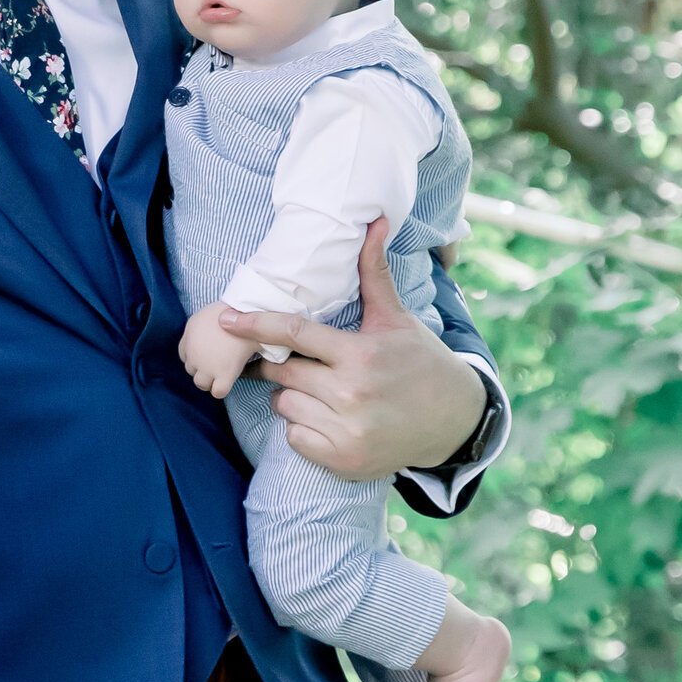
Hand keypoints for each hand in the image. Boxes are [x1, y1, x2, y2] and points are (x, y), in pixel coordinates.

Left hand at [179, 303, 250, 400]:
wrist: (247, 312)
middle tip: (218, 362)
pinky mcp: (224, 374)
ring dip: (210, 381)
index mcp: (188, 337)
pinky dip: (221, 389)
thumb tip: (204, 342)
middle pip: (191, 371)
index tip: (210, 354)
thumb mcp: (204, 315)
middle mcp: (194, 354)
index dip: (197, 357)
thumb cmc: (230, 311)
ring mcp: (208, 366)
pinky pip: (217, 392)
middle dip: (202, 369)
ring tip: (223, 373)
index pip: (185, 356)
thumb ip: (198, 329)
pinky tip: (229, 380)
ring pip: (200, 384)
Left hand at [230, 224, 485, 481]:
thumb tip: (374, 222)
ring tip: (321, 392)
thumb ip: (374, 274)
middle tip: (295, 363)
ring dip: (292, 396)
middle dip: (279, 365)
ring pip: (285, 406)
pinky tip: (328, 418)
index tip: (226, 320)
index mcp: (361, 355)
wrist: (455, 420)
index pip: (295, 335)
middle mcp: (351, 394)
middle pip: (284, 372)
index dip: (256, 325)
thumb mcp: (397, 319)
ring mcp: (346, 431)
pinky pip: (295, 438)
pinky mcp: (343, 459)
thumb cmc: (421, 363)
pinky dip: (302, 428)